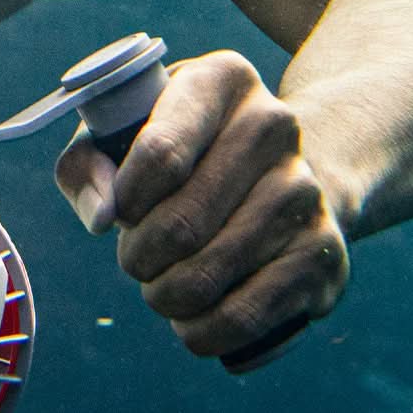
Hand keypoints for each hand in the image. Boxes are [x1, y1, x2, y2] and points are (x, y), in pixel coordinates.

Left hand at [54, 50, 347, 370]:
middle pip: (182, 224)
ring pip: (209, 277)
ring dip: (166, 299)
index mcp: (223, 79)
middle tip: (136, 260)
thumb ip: (87, 166)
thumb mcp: (122, 136)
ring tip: (163, 289)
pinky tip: (195, 320)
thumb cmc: (179, 154)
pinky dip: (204, 333)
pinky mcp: (325, 254)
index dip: (126, 200)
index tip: (122, 211)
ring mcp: (307, 190)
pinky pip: (245, 318)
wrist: (282, 174)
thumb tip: (102, 216)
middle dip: (139, 258)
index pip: (161, 153)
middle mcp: (276, 126)